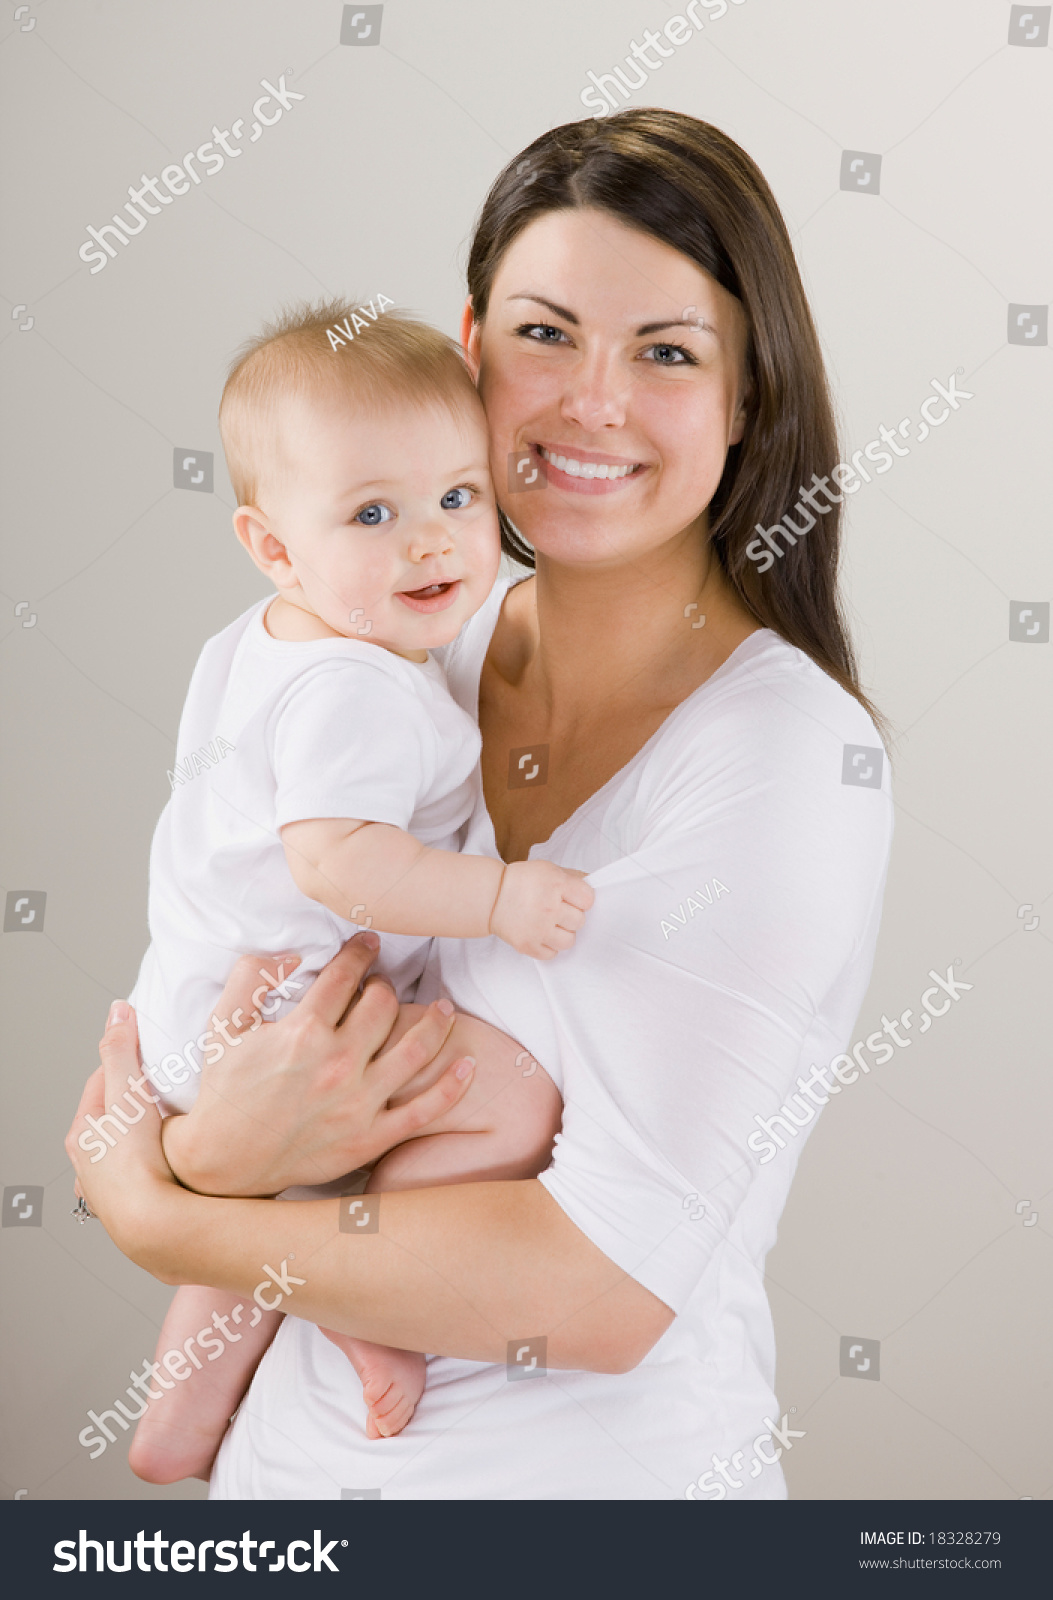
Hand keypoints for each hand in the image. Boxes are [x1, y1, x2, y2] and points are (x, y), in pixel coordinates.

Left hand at [65, 1004, 178, 1258]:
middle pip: (112, 1120)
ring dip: (145, 1141)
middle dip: (136, 1104)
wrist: (153, 1225)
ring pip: (125, 1155)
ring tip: (174, 1132)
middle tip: (167, 1094)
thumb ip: (122, 1050)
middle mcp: (88, 1167)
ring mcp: (108, 1193)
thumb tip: (117, 1011)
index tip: (151, 1056)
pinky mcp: (133, 1213)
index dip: (127, 1064)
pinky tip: (174, 1171)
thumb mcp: (128, 1093)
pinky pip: (144, 1183)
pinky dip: (155, 1172)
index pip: (102, 1083)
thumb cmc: (137, 1163)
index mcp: (82, 1134)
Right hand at [160, 932, 475, 1196]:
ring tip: (443, 1009)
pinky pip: (424, 1110)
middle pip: (383, 1005)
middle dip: (386, 986)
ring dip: (435, 1023)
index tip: (368, 944)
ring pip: (415, 1050)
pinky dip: (451, 1087)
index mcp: (302, 1032)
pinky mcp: (370, 1137)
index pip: (345, 976)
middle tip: (384, 986)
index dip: (359, 952)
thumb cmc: (224, 1093)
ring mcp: (358, 1102)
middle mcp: (337, 1064)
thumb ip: (251, 978)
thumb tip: (290, 954)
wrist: (223, 1163)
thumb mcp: (222, 1026)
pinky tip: (467, 1065)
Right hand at [488, 860, 594, 959]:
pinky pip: (552, 954)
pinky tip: (540, 934)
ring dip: (562, 934)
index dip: (581, 900)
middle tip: (557, 911)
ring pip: (569, 941)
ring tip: (550, 925)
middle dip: (571, 916)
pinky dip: (548, 946)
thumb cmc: (522, 882)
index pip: (588, 900)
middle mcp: (548, 906)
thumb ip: (574, 878)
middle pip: (580, 921)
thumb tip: (596, 885)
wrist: (491, 896)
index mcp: (555, 883)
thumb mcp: (549, 869)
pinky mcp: (528, 945)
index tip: (572, 899)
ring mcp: (538, 928)